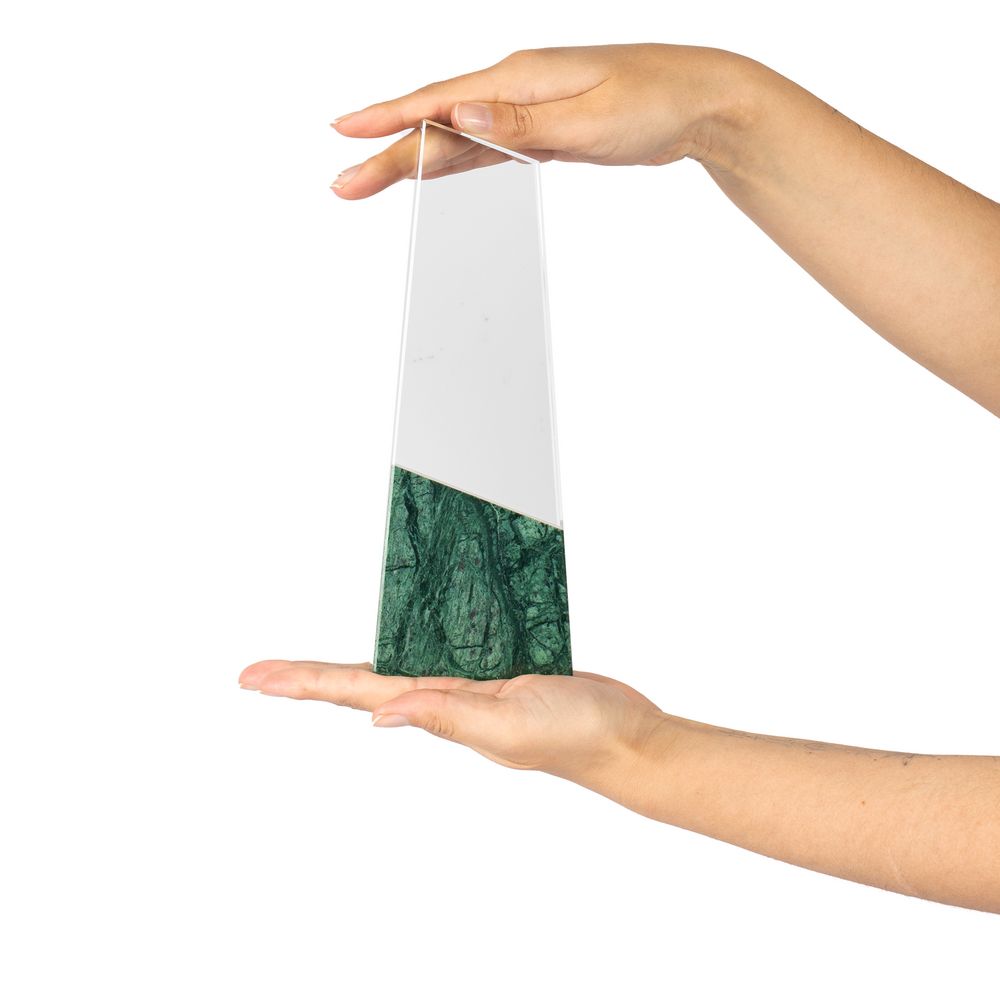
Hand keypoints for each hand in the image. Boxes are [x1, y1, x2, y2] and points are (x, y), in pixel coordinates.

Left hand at [238, 660, 670, 789]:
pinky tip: (408, 636)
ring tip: (314, 666)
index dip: (304, 682)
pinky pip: (445, 652)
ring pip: (400, 665)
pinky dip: (416, 641)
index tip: (254, 679)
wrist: (626, 736)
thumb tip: (379, 716)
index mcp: (441, 708)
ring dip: (353, 665)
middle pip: (364, 681)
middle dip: (311, 678)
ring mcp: (471, 685)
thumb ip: (447, 715)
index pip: (357, 690)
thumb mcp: (507, 723)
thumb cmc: (574, 735)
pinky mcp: (498, 669)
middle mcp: (446, 698)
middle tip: (262, 673)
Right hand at [329, 43, 748, 197]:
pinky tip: (434, 168)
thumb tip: (463, 116)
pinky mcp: (543, 131)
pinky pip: (486, 147)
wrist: (701, 102)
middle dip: (389, 153)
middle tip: (345, 182)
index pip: (439, 102)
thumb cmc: (655, 102)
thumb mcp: (590, 119)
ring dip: (415, 159)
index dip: (388, 118)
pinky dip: (456, 159)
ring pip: (457, 138)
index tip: (345, 132)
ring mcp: (527, 110)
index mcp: (520, 79)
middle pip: (438, 124)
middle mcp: (515, 90)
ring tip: (372, 178)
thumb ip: (522, 125)